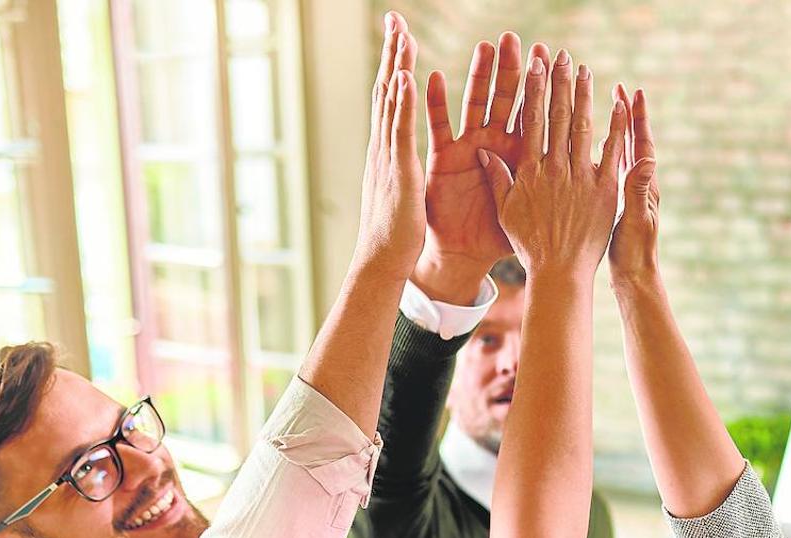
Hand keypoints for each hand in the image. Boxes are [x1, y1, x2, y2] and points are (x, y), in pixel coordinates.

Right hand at [350, 12, 424, 282]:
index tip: (401, 36)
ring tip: (402, 32)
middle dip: (393, 53)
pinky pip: (401, 130)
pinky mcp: (398, 169)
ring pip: (393, 101)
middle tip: (396, 18)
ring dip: (397, 64)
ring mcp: (388, 154)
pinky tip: (407, 76)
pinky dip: (403, 102)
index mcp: (390, 148)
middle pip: (389, 88)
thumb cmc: (398, 232)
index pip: (394, 97)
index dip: (397, 66)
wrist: (383, 260)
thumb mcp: (403, 190)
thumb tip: (405, 157)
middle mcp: (385, 144)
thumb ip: (404, 167)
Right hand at [416, 36, 552, 301]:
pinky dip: (434, 103)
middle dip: (518, 69)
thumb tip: (565, 148)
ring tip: (488, 46)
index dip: (543, 85)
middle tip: (524, 40)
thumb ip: (546, 174)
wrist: (473, 257)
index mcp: (526, 159)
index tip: (553, 58)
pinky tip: (432, 77)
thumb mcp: (533, 206)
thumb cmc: (512, 240)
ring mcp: (469, 151)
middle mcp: (498, 149)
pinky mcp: (443, 161)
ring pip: (477, 105)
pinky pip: (437, 128)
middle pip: (511, 101)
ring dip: (482, 75)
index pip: (537, 113)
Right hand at [476, 50, 626, 280]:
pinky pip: (611, 153)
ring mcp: (581, 178)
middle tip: (561, 55)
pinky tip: (618, 104)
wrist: (559, 272)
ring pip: (582, 128)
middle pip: (558, 117)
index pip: (532, 121)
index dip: (534, 90)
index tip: (535, 65)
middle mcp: (555, 169)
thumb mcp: (506, 211)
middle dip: (559, 82)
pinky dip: (615, 127)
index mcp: (530, 172)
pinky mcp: (604, 190)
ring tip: (585, 70)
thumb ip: (498, 178)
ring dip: (584, 96)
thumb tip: (483, 150)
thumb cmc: (529, 245)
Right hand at [608, 86, 659, 287]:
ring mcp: (628, 194)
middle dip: (627, 115)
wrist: (632, 278)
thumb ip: (638, 189)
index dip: (637, 118)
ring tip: (606, 106)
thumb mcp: (634, 220)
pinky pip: (610, 173)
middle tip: (620, 88)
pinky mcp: (617, 204)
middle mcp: (639, 185)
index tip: (633, 92)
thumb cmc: (633, 253)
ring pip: (621, 155)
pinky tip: (591, 146)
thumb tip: (647, 158)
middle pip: (632, 142)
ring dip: (615, 130)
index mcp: (643, 185)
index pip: (640, 143)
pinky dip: (603, 155)